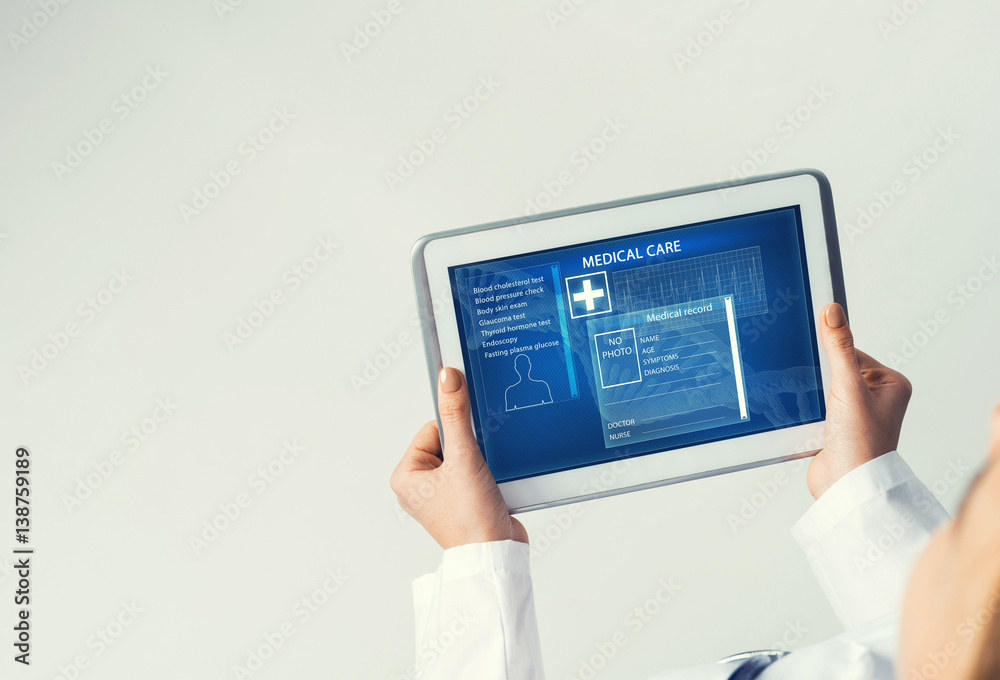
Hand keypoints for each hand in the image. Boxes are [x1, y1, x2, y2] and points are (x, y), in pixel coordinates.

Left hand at [390, 367, 527, 549]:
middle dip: (470, 451)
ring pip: (466, 457)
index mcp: (406, 476)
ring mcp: (441, 496)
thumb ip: (456, 414)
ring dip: (481, 463)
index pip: (432, 429)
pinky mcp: (462, 502)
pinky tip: (491, 490)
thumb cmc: (471, 520)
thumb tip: (448, 377)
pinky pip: (475, 473)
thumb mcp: (464, 457)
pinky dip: (488, 475)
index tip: (467, 451)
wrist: (497, 555)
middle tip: (475, 472)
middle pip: (451, 442)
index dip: (456, 433)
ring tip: (482, 484)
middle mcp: (419, 487)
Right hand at [806, 303, 912, 498]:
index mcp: (891, 384)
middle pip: (836, 369)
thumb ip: (838, 347)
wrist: (845, 487)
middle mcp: (877, 398)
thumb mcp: (848, 387)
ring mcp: (857, 414)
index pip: (853, 352)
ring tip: (818, 412)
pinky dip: (807, 410)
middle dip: (821, 378)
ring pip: (823, 388)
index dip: (832, 357)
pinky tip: (809, 420)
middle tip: (822, 395)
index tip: (822, 366)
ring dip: (812, 396)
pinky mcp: (837, 428)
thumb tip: (832, 311)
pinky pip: (815, 406)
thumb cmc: (861, 445)